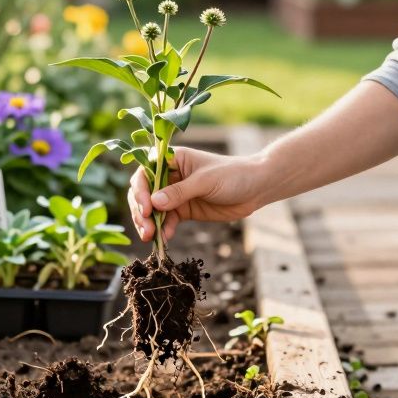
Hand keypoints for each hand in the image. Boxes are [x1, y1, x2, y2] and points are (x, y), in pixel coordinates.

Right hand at [128, 147, 267, 241]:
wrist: (256, 188)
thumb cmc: (232, 175)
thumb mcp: (205, 181)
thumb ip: (179, 192)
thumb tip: (154, 203)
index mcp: (172, 159)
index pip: (145, 172)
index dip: (141, 189)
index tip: (146, 207)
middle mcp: (170, 176)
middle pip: (145, 193)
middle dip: (141, 210)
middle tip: (145, 228)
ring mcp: (176, 194)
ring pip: (153, 209)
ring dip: (149, 223)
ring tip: (150, 237)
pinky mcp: (183, 210)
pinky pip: (166, 220)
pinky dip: (163, 230)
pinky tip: (164, 238)